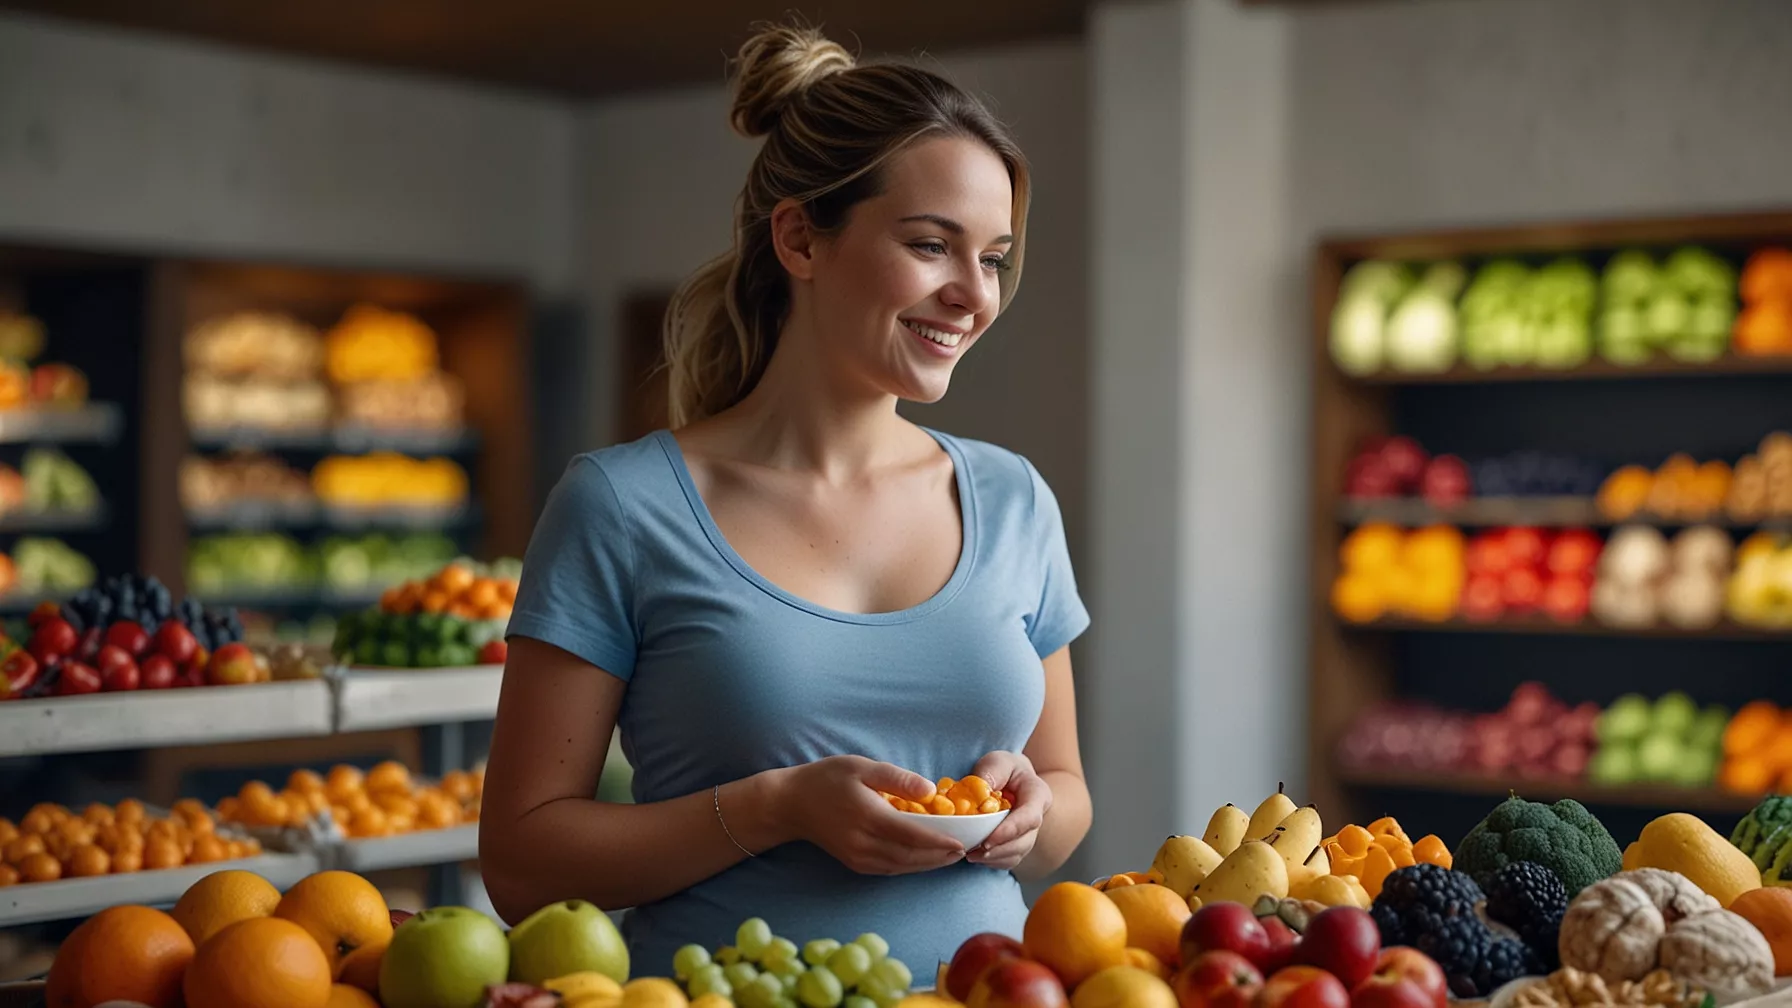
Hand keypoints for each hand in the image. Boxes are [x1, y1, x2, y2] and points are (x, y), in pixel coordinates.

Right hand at [779, 756, 967, 875]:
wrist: (791, 804)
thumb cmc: (827, 779)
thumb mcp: (861, 767)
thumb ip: (897, 779)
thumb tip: (930, 790)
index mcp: (869, 817)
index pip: (912, 835)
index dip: (940, 841)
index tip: (962, 842)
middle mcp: (864, 843)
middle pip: (911, 856)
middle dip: (940, 856)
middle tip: (965, 851)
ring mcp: (858, 857)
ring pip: (901, 866)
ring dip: (928, 864)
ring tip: (951, 856)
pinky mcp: (855, 863)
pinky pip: (889, 869)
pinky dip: (910, 866)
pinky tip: (924, 859)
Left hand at [965, 750, 1051, 870]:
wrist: (1010, 777)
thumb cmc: (1004, 768)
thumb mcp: (997, 761)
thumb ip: (991, 773)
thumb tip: (981, 796)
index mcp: (1038, 794)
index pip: (1030, 817)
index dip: (1009, 831)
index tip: (987, 840)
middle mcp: (1038, 817)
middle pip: (1024, 841)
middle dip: (998, 850)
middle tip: (973, 852)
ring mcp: (1029, 833)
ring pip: (1017, 853)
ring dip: (993, 858)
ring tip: (970, 855)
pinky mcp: (1018, 844)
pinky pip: (1009, 860)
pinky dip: (993, 862)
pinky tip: (976, 857)